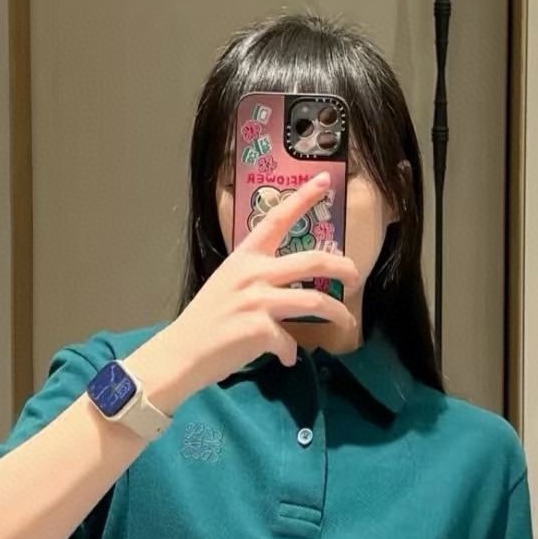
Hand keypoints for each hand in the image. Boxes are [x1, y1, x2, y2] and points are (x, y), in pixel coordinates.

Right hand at [125, 174, 359, 413]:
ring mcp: (257, 301)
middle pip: (312, 260)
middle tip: (356, 276)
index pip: (277, 219)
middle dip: (343, 267)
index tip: (325, 179)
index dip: (303, 198)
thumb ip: (256, 278)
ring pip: (314, 300)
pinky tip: (285, 358)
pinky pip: (290, 340)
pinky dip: (291, 352)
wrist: (181, 353)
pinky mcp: (260, 329)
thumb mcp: (227, 285)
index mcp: (245, 257)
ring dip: (337, 313)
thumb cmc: (205, 320)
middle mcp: (253, 274)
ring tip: (346, 323)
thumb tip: (285, 289)